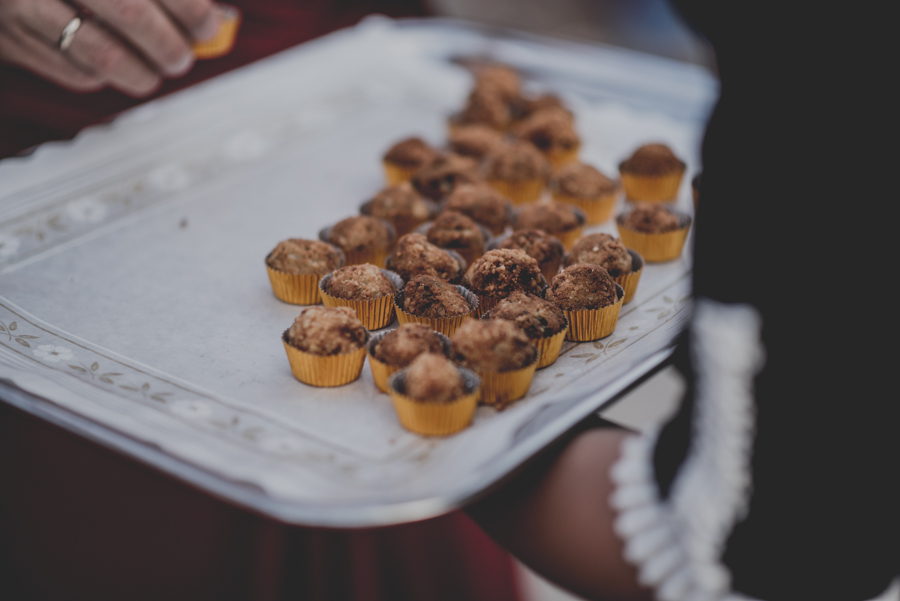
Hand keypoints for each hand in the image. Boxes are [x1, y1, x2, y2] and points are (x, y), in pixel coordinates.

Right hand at [0, 0, 218, 96]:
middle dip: (169, 44)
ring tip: (155, 71)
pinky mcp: (9, 38)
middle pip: (130, 13)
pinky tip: (114, 65)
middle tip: (182, 56)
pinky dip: (104, 76)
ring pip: (101, 54)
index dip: (189, 8)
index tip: (208, 24)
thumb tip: (215, 18)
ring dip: (142, 72)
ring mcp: (21, 4)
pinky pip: (72, 71)